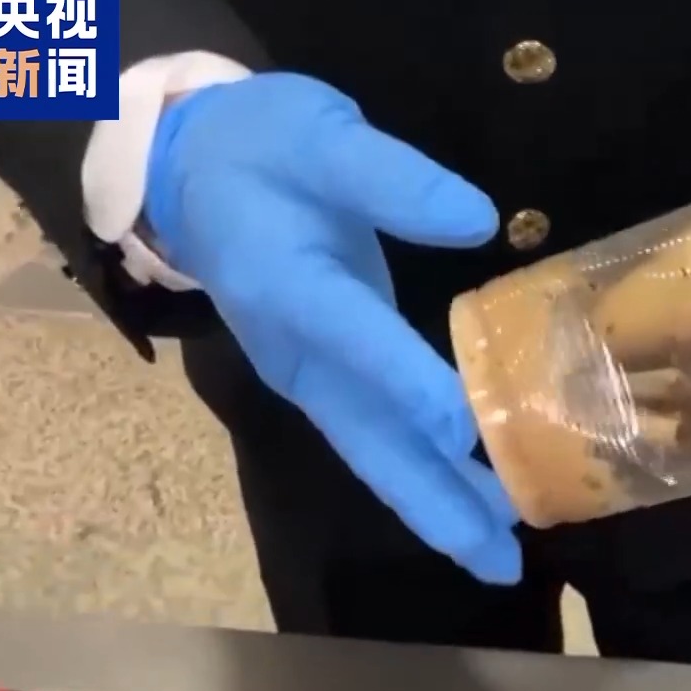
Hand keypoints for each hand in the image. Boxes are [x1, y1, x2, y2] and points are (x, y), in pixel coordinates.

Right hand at [143, 73, 521, 582]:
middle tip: (497, 557)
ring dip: (436, 508)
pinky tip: (479, 511)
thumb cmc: (260, 146)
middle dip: (431, 498)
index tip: (461, 429)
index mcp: (288, 283)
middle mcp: (295, 351)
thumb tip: (476, 217)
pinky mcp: (326, 382)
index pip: (352, 338)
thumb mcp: (320, 133)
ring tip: (501, 557)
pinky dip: (425, 482)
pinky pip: (378, 443)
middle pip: (366, 436)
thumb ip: (391, 176)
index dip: (405, 383)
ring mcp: (309, 376)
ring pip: (374, 454)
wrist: (189, 171)